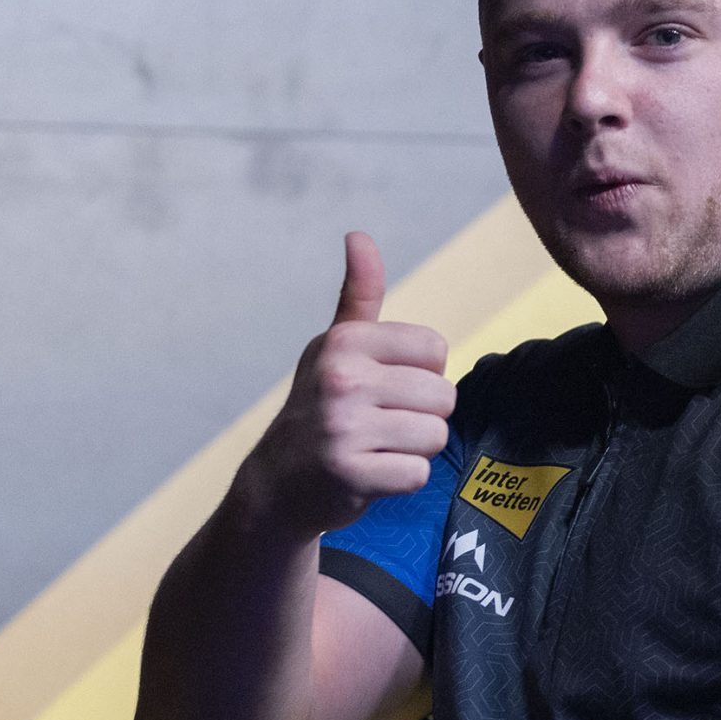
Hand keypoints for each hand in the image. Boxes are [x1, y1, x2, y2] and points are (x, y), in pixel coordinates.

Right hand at [240, 231, 453, 537]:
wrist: (277, 484)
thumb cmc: (320, 408)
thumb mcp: (335, 347)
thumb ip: (359, 294)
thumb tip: (359, 235)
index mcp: (345, 341)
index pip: (436, 349)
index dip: (422, 374)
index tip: (386, 387)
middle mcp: (341, 378)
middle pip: (443, 396)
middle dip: (423, 416)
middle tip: (382, 424)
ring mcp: (343, 427)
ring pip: (435, 436)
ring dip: (414, 449)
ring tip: (378, 447)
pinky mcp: (350, 474)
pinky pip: (417, 474)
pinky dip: (402, 480)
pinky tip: (372, 474)